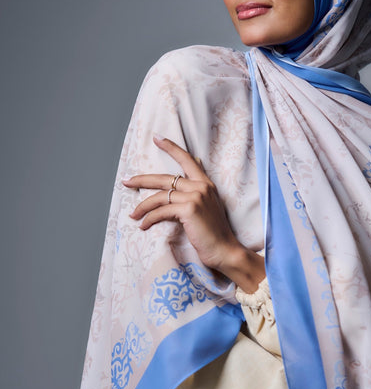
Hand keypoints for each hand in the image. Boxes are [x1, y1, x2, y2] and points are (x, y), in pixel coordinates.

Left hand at [123, 136, 264, 292]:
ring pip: (160, 196)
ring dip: (143, 206)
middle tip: (126, 182)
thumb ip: (193, 196)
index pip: (187, 160)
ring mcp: (195, 197)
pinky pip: (161, 211)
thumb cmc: (213, 233)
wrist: (225, 250)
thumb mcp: (206, 208)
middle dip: (142, 179)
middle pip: (165, 178)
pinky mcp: (189, 209)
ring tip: (133, 214)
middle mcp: (201, 186)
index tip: (156, 138)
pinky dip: (149, 218)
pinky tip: (143, 225)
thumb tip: (172, 193)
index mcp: (206, 183)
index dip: (171, 147)